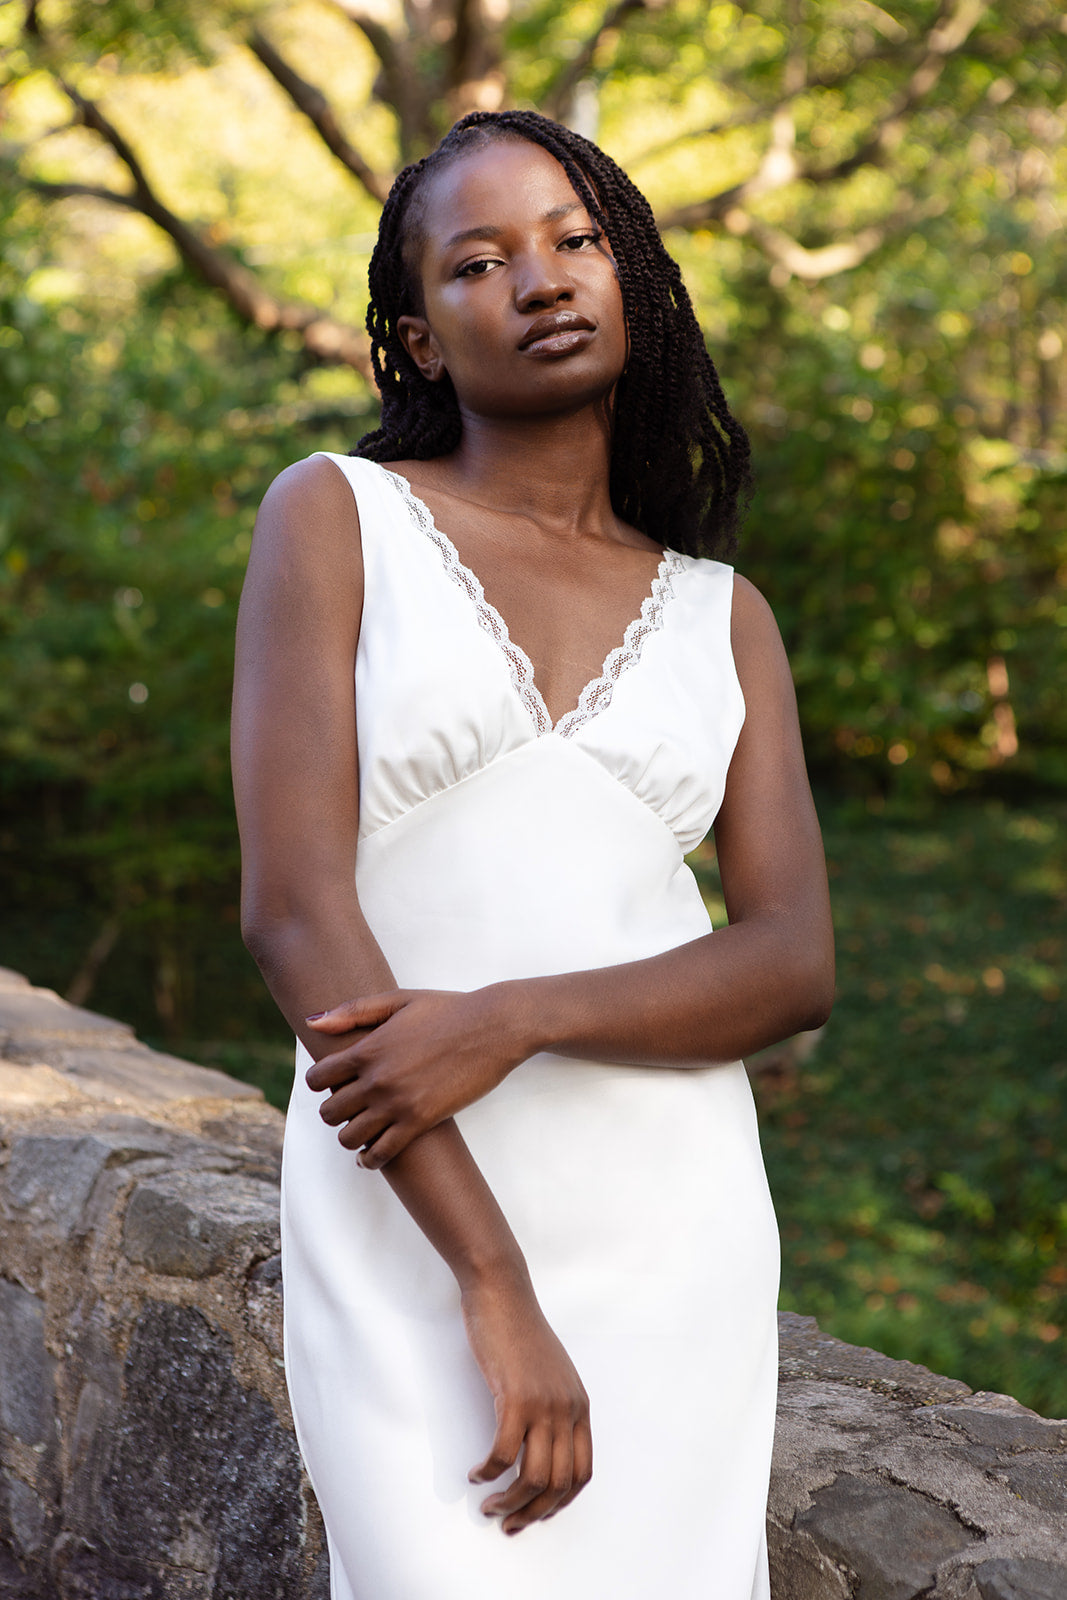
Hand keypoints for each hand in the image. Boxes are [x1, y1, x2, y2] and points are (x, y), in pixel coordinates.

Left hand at [304, 986, 528, 1166]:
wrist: (493, 1028)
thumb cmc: (448, 1009)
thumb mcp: (398, 1000)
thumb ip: (353, 1011)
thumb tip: (313, 1021)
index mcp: (367, 1049)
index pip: (317, 1077)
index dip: (318, 1081)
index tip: (329, 1082)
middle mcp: (376, 1079)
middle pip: (329, 1111)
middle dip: (333, 1110)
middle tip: (347, 1107)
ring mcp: (397, 1103)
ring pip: (349, 1136)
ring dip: (349, 1136)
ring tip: (360, 1130)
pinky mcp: (420, 1121)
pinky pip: (381, 1153)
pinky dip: (370, 1159)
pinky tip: (371, 1155)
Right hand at [462, 1267, 591, 1534]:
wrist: (502, 1292)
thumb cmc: (519, 1331)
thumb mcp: (549, 1373)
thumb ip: (552, 1407)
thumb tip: (538, 1447)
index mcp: (579, 1406)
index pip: (582, 1473)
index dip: (559, 1504)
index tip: (535, 1514)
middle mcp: (568, 1409)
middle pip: (559, 1484)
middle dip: (532, 1514)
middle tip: (507, 1525)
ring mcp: (544, 1404)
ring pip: (534, 1477)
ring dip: (509, 1502)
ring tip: (489, 1507)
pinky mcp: (515, 1397)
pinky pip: (503, 1454)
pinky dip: (488, 1473)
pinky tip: (475, 1474)